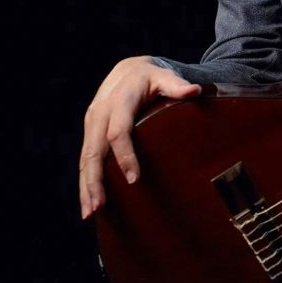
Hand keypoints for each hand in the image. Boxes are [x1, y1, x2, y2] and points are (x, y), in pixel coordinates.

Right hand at [78, 56, 200, 218]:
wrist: (127, 70)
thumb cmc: (151, 76)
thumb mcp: (163, 76)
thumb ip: (177, 85)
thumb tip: (196, 91)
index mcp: (119, 100)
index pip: (119, 131)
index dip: (125, 156)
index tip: (134, 179)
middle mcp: (99, 113)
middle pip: (95, 150)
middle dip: (96, 180)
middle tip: (100, 207)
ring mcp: (91, 124)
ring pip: (85, 158)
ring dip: (86, 186)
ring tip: (91, 212)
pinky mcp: (89, 132)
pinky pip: (85, 159)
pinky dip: (85, 181)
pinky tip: (89, 201)